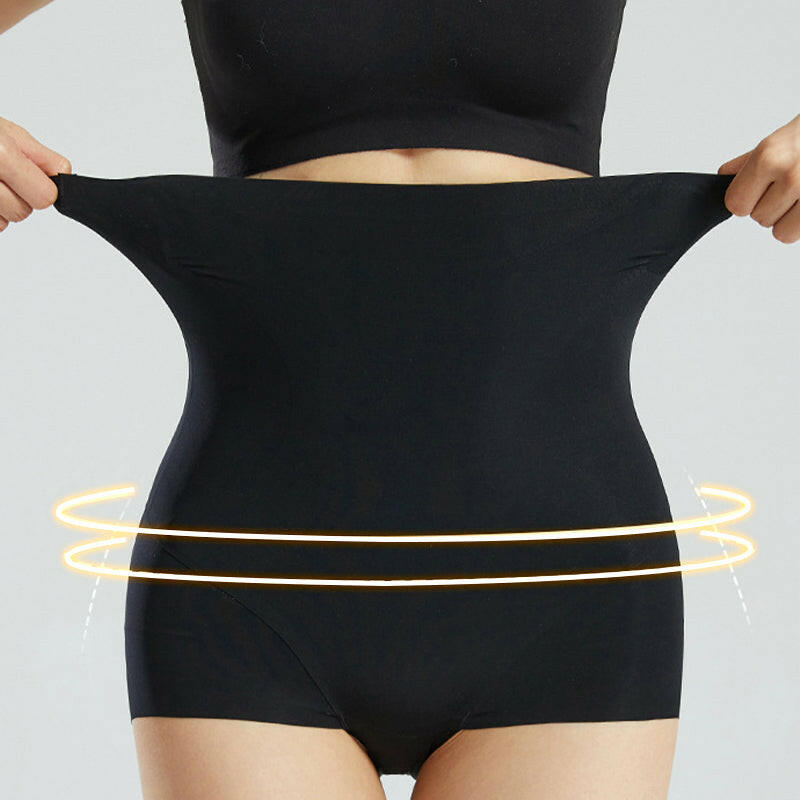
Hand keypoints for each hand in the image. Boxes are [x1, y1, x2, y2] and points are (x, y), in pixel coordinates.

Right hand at [0, 115, 71, 232]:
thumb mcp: (5, 130)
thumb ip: (38, 156)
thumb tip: (64, 174)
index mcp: (0, 155)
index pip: (44, 197)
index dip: (39, 188)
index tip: (30, 178)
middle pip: (22, 213)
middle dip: (18, 198)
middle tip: (2, 178)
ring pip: (3, 223)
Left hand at [717, 113, 799, 243]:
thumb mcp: (780, 138)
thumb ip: (750, 162)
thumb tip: (724, 176)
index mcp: (770, 157)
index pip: (736, 204)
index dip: (745, 200)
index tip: (758, 190)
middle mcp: (791, 176)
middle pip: (759, 219)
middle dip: (771, 206)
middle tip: (789, 185)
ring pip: (781, 232)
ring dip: (789, 219)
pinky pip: (799, 234)